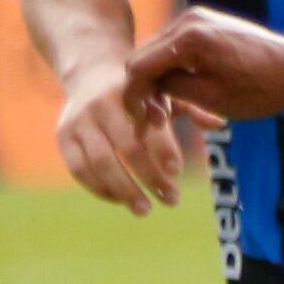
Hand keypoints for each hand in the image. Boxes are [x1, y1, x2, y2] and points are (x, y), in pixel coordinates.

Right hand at [53, 59, 192, 213]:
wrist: (89, 72)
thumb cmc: (138, 89)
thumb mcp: (163, 90)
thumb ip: (191, 108)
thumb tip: (220, 124)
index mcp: (129, 91)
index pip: (147, 125)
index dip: (163, 149)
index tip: (178, 172)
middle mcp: (100, 105)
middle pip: (126, 148)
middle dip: (149, 178)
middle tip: (172, 200)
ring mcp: (77, 121)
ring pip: (99, 163)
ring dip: (123, 191)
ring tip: (145, 210)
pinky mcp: (63, 137)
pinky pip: (79, 170)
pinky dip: (100, 189)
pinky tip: (120, 200)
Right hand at [125, 10, 283, 128]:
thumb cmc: (262, 89)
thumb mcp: (211, 98)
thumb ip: (171, 89)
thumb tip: (146, 86)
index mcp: (187, 37)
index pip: (139, 65)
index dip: (133, 95)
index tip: (138, 119)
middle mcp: (189, 19)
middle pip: (147, 56)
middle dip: (147, 88)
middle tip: (156, 119)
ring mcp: (199, 18)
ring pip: (162, 53)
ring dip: (163, 80)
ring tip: (174, 111)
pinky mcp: (208, 23)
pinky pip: (180, 47)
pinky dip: (178, 69)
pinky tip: (188, 94)